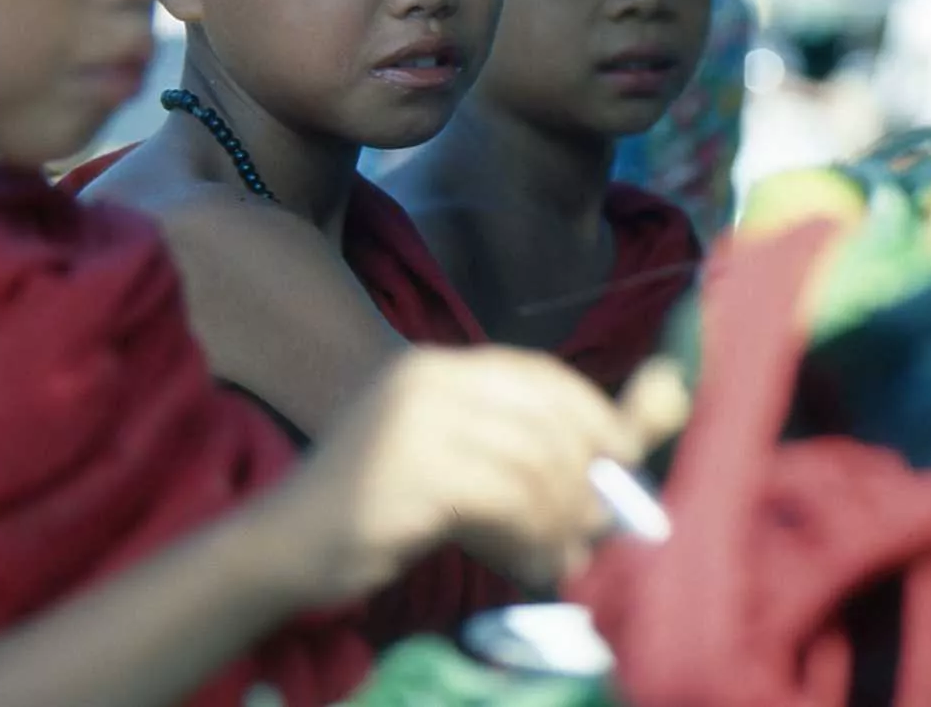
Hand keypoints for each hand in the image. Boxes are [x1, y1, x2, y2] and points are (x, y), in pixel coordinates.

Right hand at [269, 346, 647, 603]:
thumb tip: (647, 420)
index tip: (624, 461)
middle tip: (593, 530)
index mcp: (436, 365)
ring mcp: (415, 423)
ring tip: (559, 557)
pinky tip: (528, 565)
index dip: (593, 415)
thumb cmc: (375, 506)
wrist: (283, 545)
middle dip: (584, 480)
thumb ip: (524, 445)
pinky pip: (506, 502)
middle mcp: (427, 379)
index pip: (539, 374)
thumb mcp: (451, 457)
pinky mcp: (413, 475)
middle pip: (545, 420)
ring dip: (560, 520)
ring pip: (532, 465)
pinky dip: (530, 539)